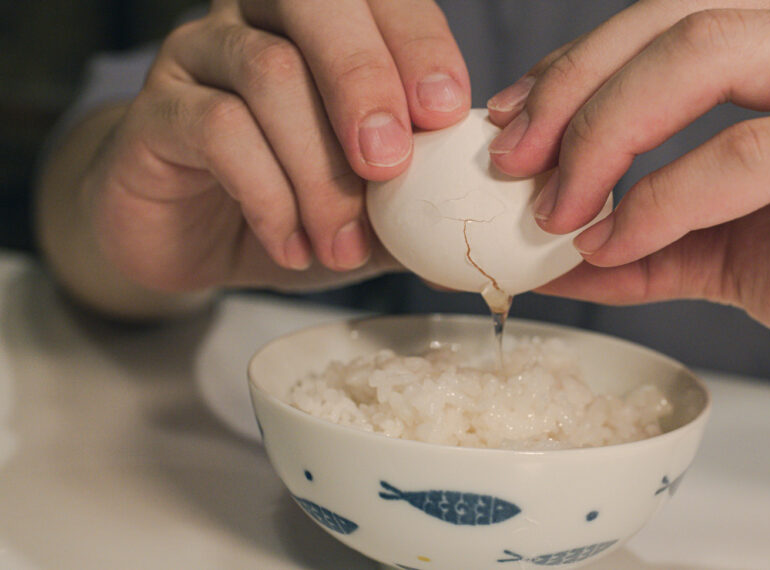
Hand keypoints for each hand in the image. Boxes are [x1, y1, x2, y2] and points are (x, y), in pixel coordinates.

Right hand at [89, 0, 468, 290]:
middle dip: (365, 81)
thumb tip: (471, 243)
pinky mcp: (158, 110)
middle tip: (390, 163)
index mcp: (324, 25)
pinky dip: (269, 196)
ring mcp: (201, 55)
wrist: (192, 241)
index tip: (447, 113)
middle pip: (317, 4)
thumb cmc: (291, 208)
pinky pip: (218, 129)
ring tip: (343, 245)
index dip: (419, 44)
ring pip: (270, 72)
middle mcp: (259, 20)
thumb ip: (418, 208)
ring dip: (319, 170)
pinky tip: (292, 245)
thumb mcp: (367, 211)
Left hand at [485, 0, 769, 384]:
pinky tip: (618, 239)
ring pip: (710, 52)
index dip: (580, 62)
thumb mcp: (749, 251)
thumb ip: (658, 240)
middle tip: (511, 160)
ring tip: (554, 207)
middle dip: (575, 88)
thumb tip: (561, 254)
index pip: (677, 16)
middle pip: (681, 16)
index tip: (512, 119)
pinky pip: (753, 151)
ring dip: (607, 131)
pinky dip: (666, 197)